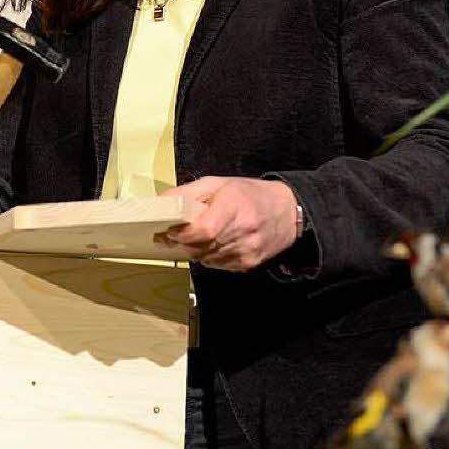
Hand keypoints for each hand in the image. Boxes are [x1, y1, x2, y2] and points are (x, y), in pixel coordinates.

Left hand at [154, 176, 297, 271]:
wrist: (286, 211)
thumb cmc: (250, 195)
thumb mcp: (217, 183)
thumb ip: (187, 193)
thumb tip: (161, 203)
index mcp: (234, 205)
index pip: (203, 230)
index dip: (182, 233)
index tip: (170, 230)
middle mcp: (243, 230)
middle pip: (200, 247)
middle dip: (182, 242)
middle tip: (175, 234)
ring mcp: (247, 250)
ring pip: (205, 259)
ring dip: (195, 250)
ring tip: (199, 235)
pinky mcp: (248, 263)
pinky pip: (217, 265)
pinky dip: (209, 256)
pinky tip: (216, 243)